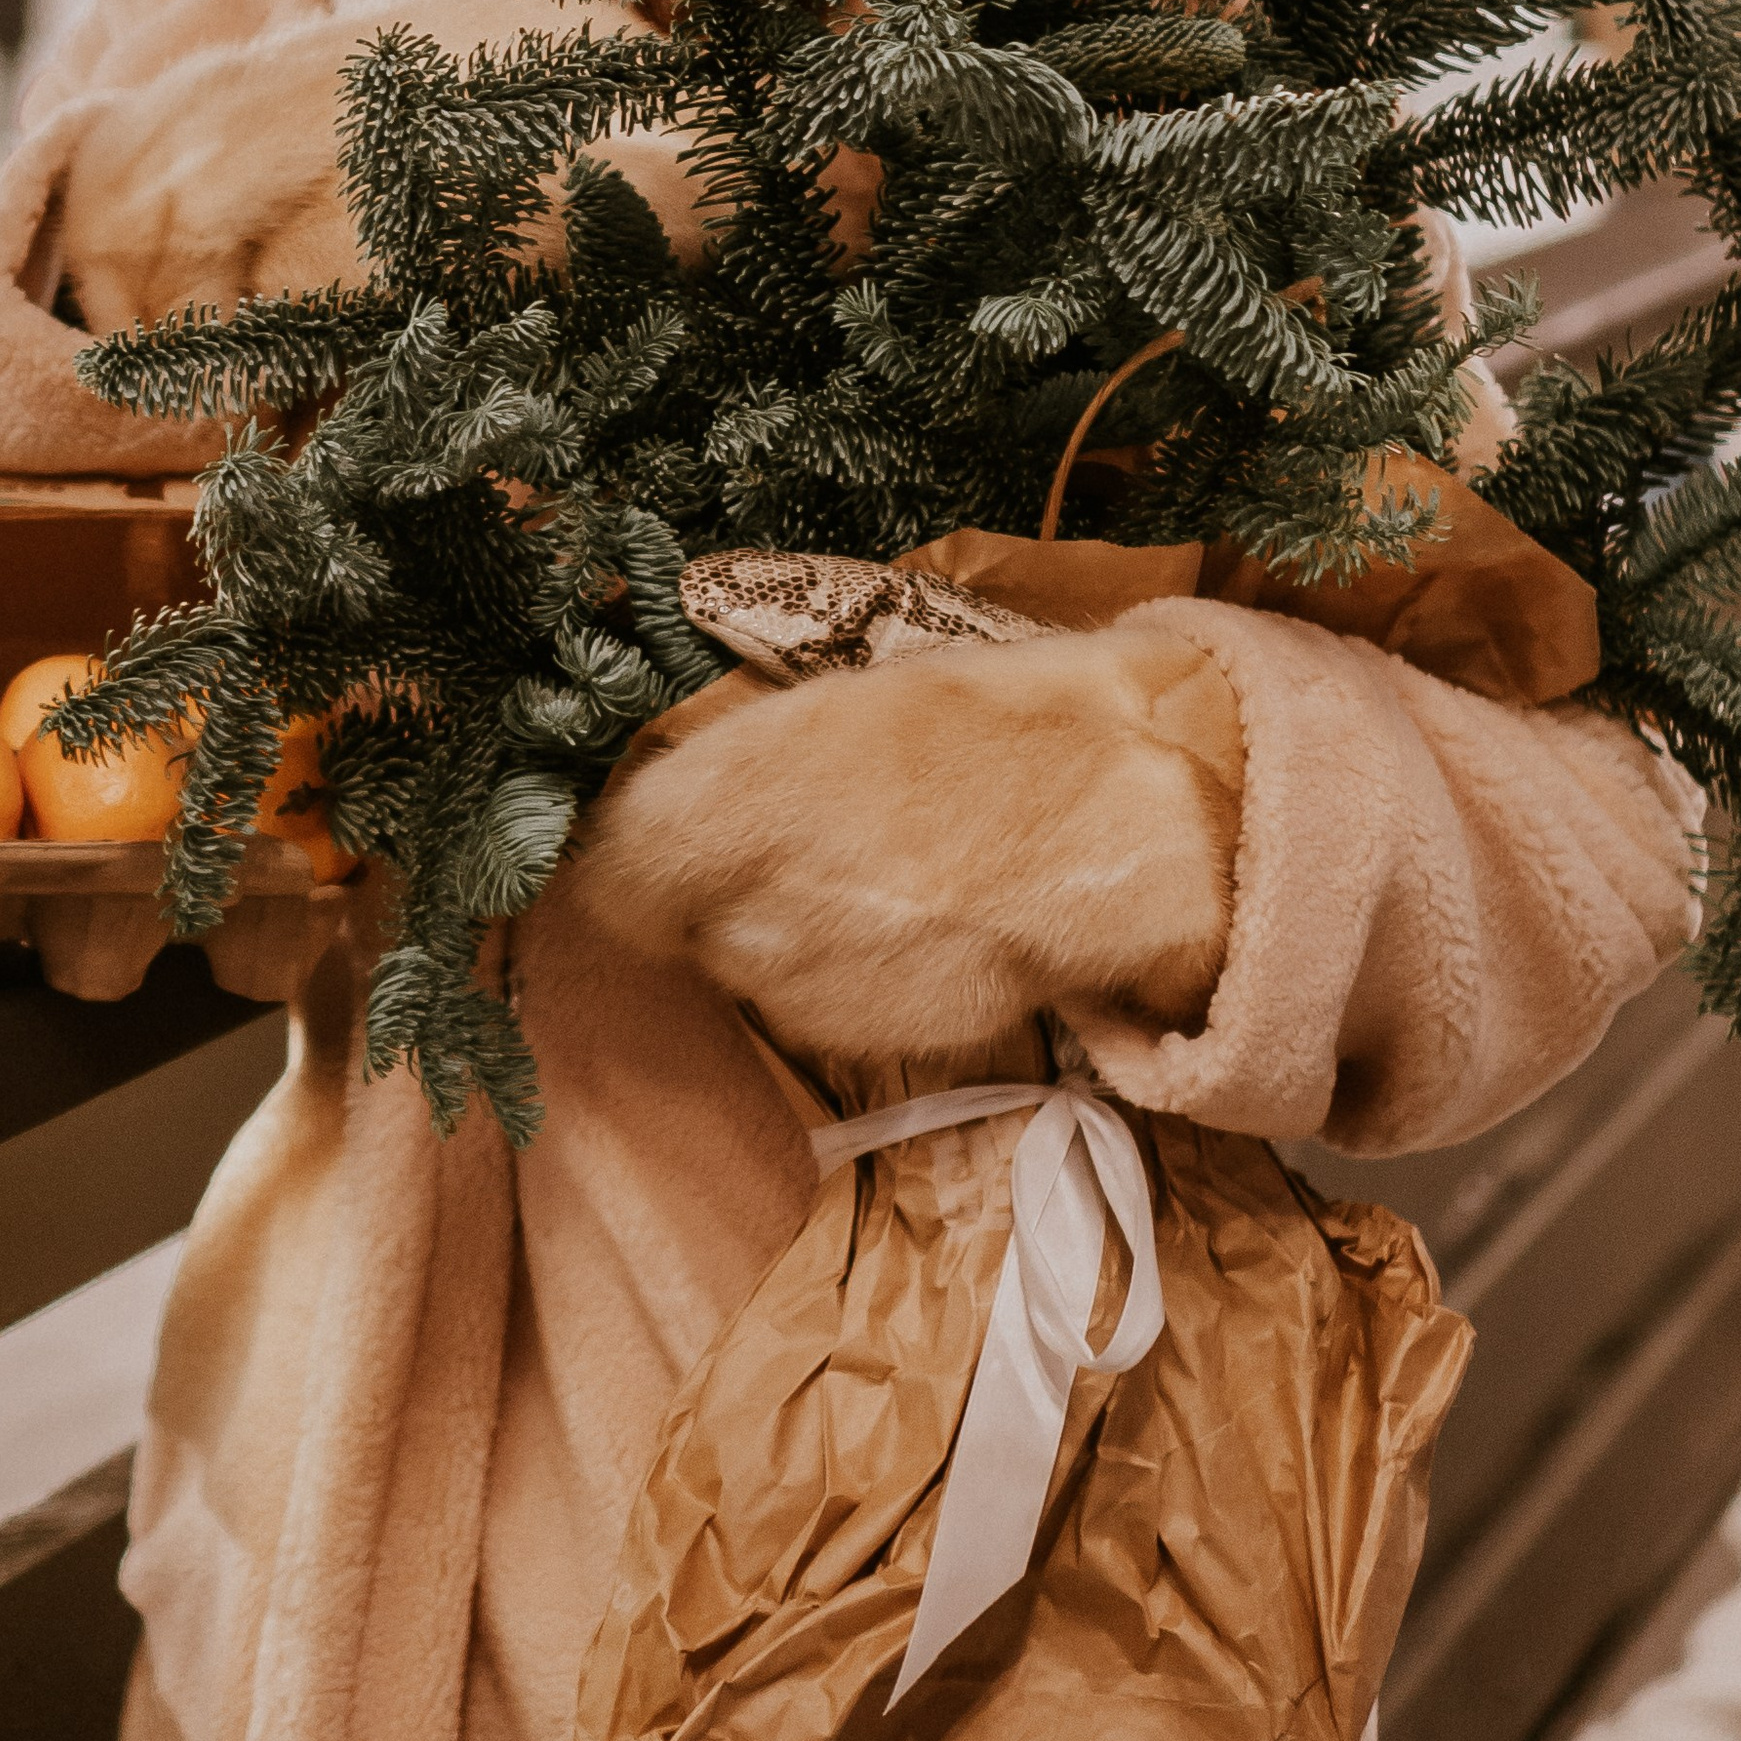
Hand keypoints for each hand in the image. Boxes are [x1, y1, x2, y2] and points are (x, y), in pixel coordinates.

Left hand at [574, 627, 1244, 1066]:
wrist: (1129, 821)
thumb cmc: (987, 726)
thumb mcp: (843, 702)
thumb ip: (738, 764)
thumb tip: (670, 793)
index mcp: (730, 801)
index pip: (611, 870)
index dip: (627, 856)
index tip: (648, 839)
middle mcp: (749, 912)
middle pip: (678, 923)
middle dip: (714, 890)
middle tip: (793, 838)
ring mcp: (815, 989)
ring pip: (758, 970)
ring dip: (791, 933)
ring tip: (880, 869)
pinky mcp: (878, 1038)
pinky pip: (834, 1005)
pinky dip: (863, 972)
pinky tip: (927, 916)